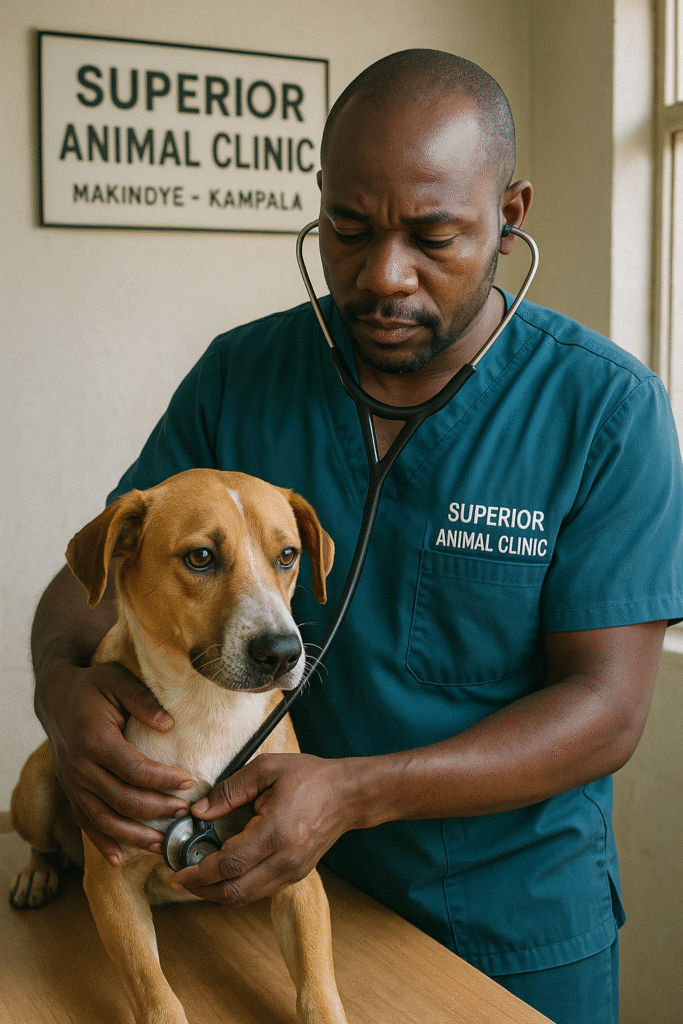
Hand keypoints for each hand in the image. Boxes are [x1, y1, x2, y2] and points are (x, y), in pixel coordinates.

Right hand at [41, 660, 193, 864]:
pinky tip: (118, 859)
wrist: (56, 697)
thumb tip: (169, 725)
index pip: (134, 769)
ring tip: (162, 844)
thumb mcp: (117, 680)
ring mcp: (73, 784)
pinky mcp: (71, 792)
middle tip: (184, 813)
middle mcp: (81, 768)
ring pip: (104, 819)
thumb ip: (143, 701)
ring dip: (134, 836)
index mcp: (95, 741)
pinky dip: (101, 843)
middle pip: (122, 800)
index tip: (188, 783)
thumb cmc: (92, 687)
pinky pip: (85, 823)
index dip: (162, 780)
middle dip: (156, 810)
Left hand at [171, 753, 351, 905]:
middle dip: (202, 891)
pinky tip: (224, 872)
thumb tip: (199, 812)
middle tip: (180, 881)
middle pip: (234, 892)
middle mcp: (285, 860)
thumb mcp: (267, 769)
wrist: (349, 794)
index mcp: (277, 832)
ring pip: (246, 898)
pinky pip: (258, 890)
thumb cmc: (310, 777)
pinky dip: (236, 887)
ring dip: (217, 893)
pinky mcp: (296, 874)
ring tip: (197, 879)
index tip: (176, 873)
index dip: (198, 874)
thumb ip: (230, 790)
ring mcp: (292, 871)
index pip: (229, 865)